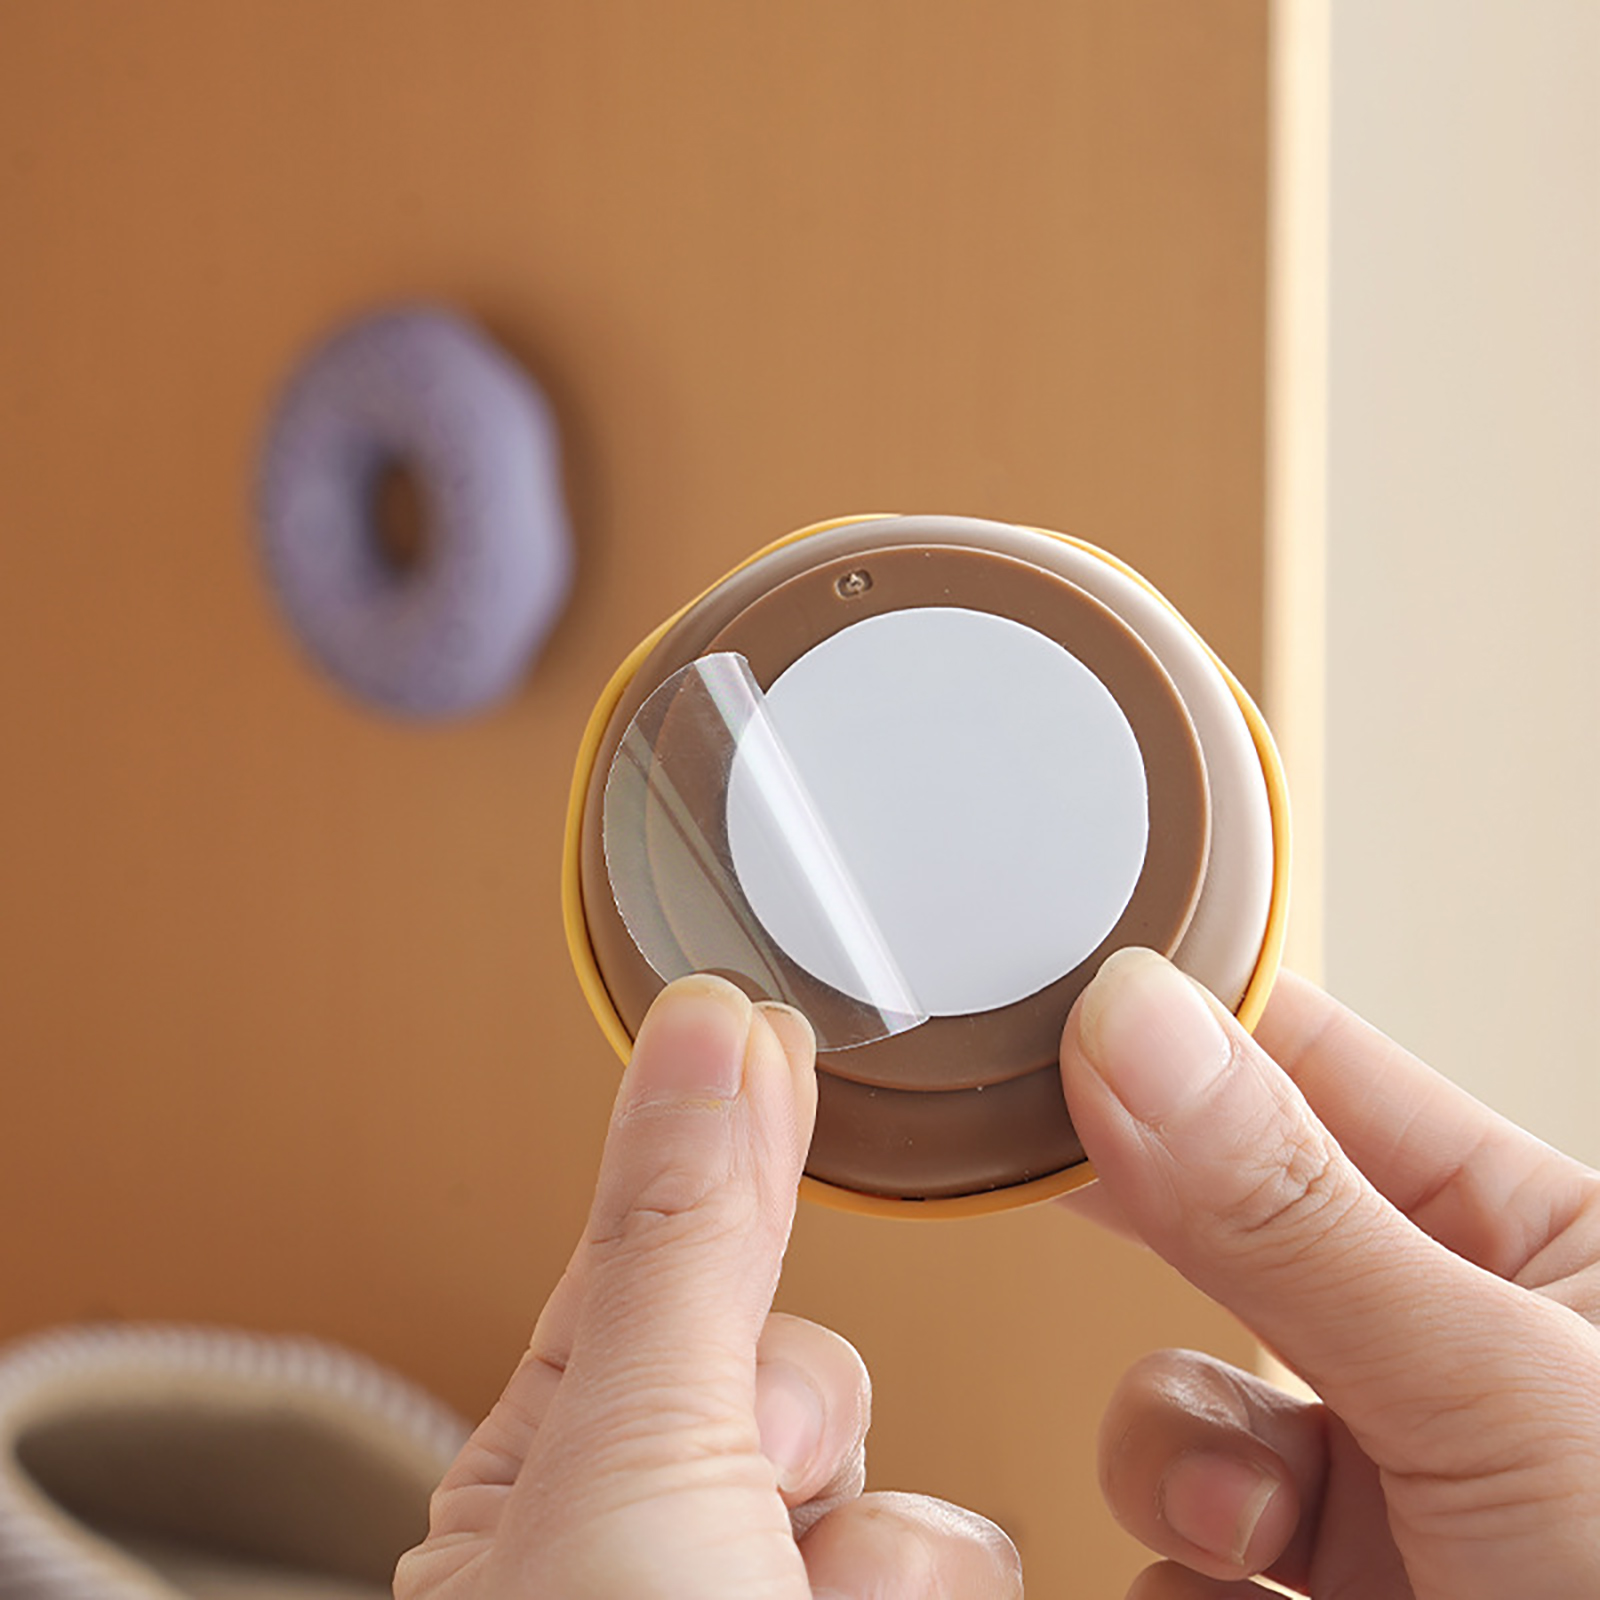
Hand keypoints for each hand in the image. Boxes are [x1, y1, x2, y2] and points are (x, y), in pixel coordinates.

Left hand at [395, 974, 1021, 1599]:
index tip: (767, 1026)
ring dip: (879, 1546)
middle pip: (811, 1373)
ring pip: (903, 1483)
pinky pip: (971, 1560)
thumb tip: (706, 1024)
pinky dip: (926, 1594)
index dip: (723, 1151)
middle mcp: (665, 1552)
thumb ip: (688, 1237)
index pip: (660, 1262)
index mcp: (546, 1487)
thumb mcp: (632, 1447)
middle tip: (756, 1493)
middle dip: (804, 1420)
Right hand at [1060, 948, 1599, 1598]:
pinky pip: (1178, 1554)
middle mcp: (1457, 1365)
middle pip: (1230, 1229)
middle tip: (1064, 1187)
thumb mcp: (1499, 1400)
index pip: (1325, 1073)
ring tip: (1236, 1522)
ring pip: (1184, 1401)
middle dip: (1158, 1245)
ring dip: (1174, 1454)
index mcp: (1546, 1253)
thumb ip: (1293, 1213)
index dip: (1193, 1031)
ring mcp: (1387, 1500)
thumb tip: (1134, 1026)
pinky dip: (1180, 1578)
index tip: (1071, 1008)